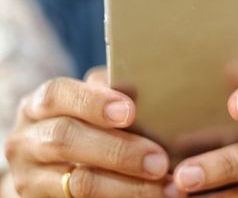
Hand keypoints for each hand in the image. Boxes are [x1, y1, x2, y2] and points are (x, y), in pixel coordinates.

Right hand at [5, 68, 173, 197]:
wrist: (51, 164)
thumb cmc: (82, 123)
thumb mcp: (88, 104)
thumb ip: (108, 95)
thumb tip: (147, 94)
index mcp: (39, 105)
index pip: (57, 95)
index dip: (93, 102)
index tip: (129, 112)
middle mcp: (27, 140)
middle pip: (66, 140)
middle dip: (118, 150)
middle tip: (158, 161)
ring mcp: (30, 176)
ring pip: (78, 182)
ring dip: (128, 186)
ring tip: (165, 187)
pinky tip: (151, 197)